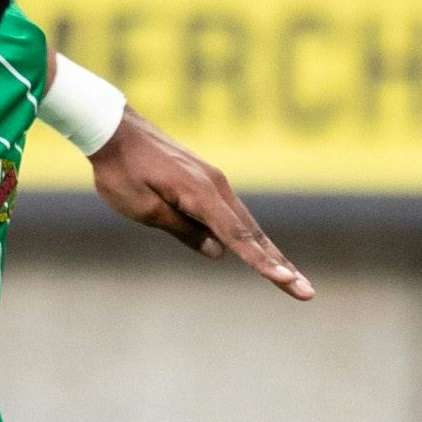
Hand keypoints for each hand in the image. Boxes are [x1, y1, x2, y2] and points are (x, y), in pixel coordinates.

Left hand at [88, 116, 313, 301]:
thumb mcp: (145, 209)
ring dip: (271, 253)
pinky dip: (250, 238)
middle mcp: (216, 187)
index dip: (262, 263)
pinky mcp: (206, 181)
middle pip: (253, 234)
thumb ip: (183, 230)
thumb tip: (218, 251)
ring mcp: (214, 182)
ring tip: (292, 279)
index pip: (237, 238)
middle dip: (281, 265)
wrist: (114, 129)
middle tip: (306, 292)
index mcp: (201, 194)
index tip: (286, 281)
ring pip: (247, 225)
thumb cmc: (121, 172)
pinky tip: (261, 254)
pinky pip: (233, 215)